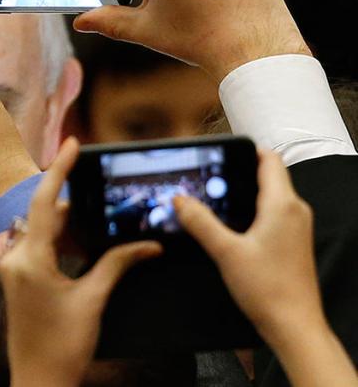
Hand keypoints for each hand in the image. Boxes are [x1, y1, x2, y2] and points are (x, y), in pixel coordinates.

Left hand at [0, 137, 161, 386]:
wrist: (39, 382)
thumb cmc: (63, 346)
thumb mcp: (93, 299)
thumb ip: (117, 264)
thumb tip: (147, 245)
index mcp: (30, 259)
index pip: (45, 202)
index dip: (60, 169)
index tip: (73, 144)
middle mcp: (16, 258)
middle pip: (46, 215)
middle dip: (76, 203)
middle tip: (105, 192)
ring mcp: (15, 270)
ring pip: (44, 232)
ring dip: (70, 224)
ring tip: (103, 219)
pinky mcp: (19, 281)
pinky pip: (40, 248)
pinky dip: (62, 241)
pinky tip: (86, 245)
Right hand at [175, 151, 357, 386]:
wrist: (293, 325)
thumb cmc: (268, 290)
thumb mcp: (225, 252)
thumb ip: (200, 222)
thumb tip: (180, 200)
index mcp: (283, 205)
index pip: (269, 159)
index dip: (246, 150)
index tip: (221, 152)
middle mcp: (294, 211)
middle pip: (268, 176)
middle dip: (238, 172)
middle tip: (208, 176)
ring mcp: (295, 227)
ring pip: (269, 196)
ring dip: (243, 193)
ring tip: (213, 199)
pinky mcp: (291, 242)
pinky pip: (272, 214)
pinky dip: (251, 211)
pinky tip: (228, 227)